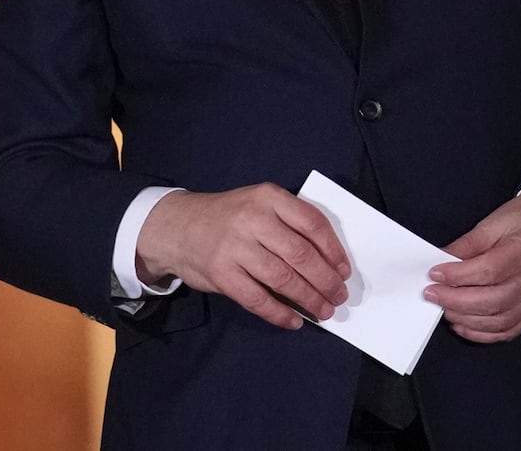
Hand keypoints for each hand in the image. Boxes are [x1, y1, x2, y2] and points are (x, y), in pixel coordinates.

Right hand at [134, 184, 350, 330]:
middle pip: (300, 254)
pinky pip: (258, 299)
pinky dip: (279, 313)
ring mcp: (235, 247)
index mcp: (268, 197)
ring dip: (309, 299)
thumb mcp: (257, 203)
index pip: (311, 223)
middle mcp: (253, 219)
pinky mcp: (222, 274)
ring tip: (324, 311)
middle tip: (339, 296)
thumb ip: (287, 222)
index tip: (344, 270)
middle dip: (325, 280)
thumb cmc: (228, 218)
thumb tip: (327, 260)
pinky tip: (294, 321)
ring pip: (283, 278)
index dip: (333, 250)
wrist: (176, 227)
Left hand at [424, 190, 520, 342]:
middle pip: (494, 300)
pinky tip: (463, 324)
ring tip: (444, 308)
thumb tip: (441, 260)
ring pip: (499, 320)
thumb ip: (468, 244)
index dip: (459, 274)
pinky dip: (482, 333)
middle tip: (432, 294)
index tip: (435, 274)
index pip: (490, 270)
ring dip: (466, 318)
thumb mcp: (494, 221)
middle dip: (457, 300)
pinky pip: (508, 330)